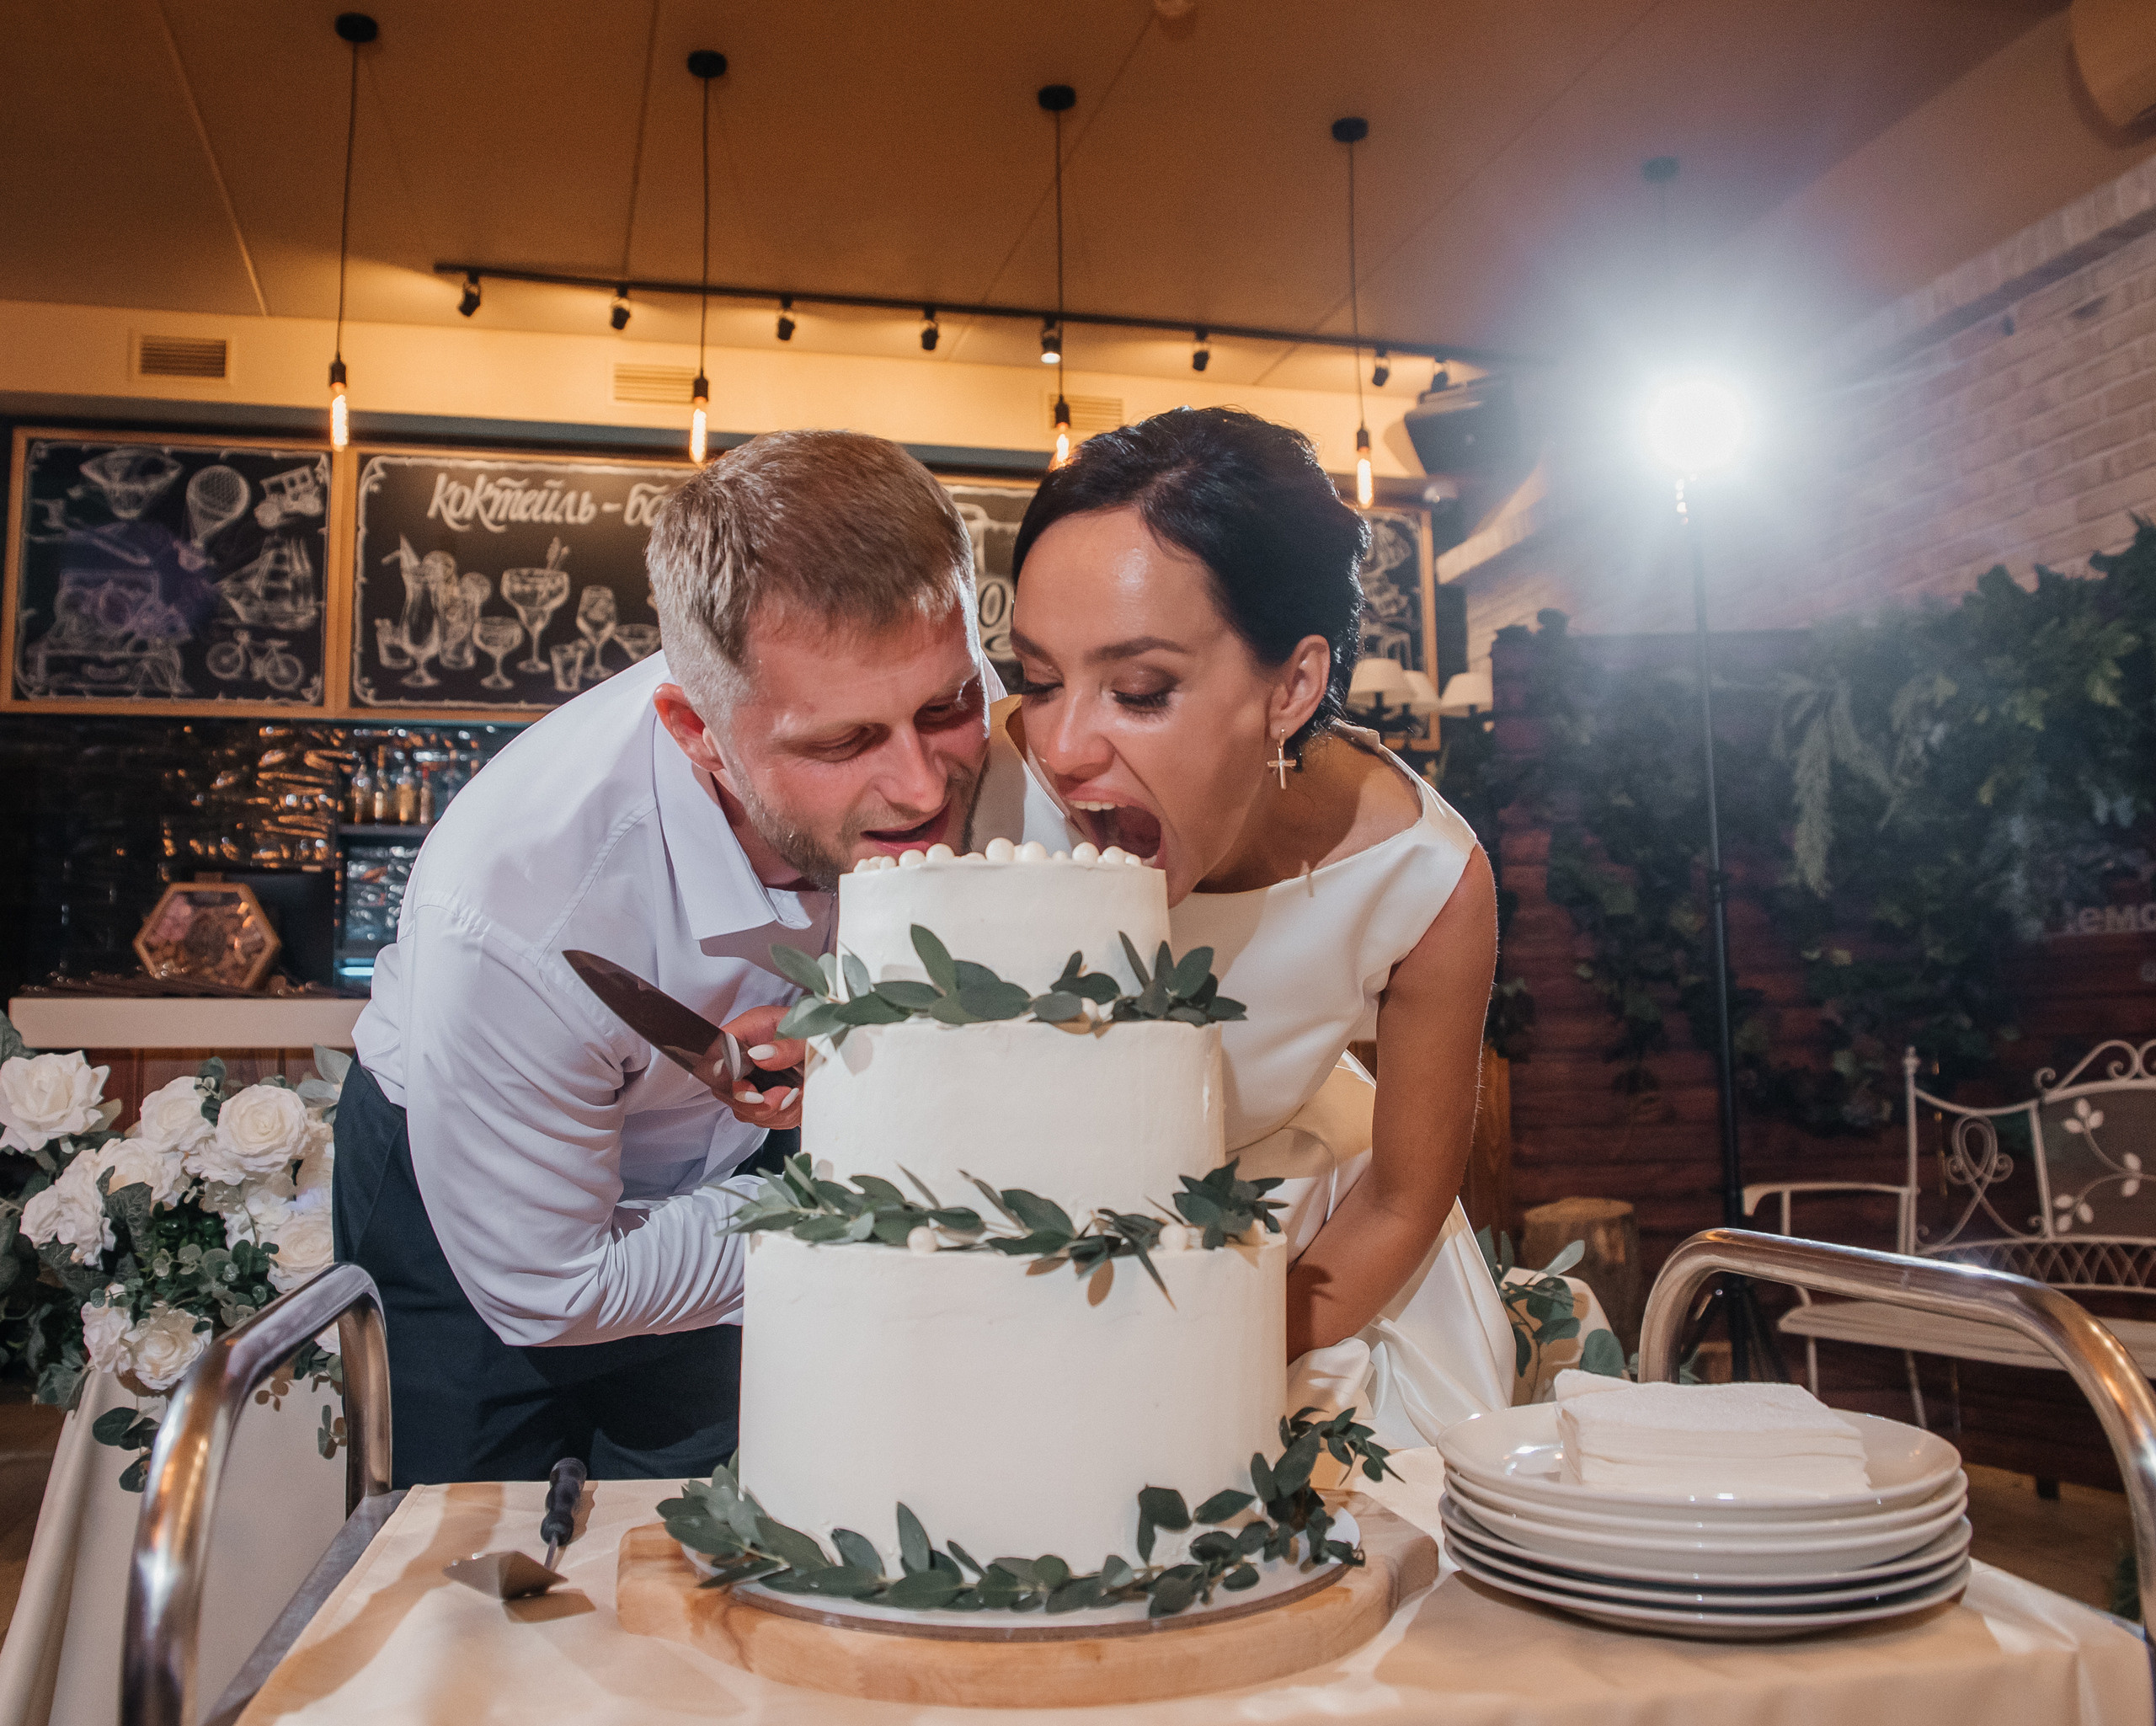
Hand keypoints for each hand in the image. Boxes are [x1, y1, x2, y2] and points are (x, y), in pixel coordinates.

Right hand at [705, 1002, 806, 1129]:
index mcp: (747, 1032)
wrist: (834, 1039)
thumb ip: (785, 1044)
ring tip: (799, 1094)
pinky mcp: (767, 1097)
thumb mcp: (808, 1031)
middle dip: (755, 1104)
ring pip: (746, 1111)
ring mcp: (754, 1079)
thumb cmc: (818, 1027)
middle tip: (785, 1095)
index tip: (752, 1090)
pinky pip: (766, 1119)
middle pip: (726, 1091)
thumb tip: (759, 1055)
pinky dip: (786, 1116)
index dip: (728, 1078)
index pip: (716, 1056)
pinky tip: (801, 1099)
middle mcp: (745, 1057)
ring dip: (776, 1112)